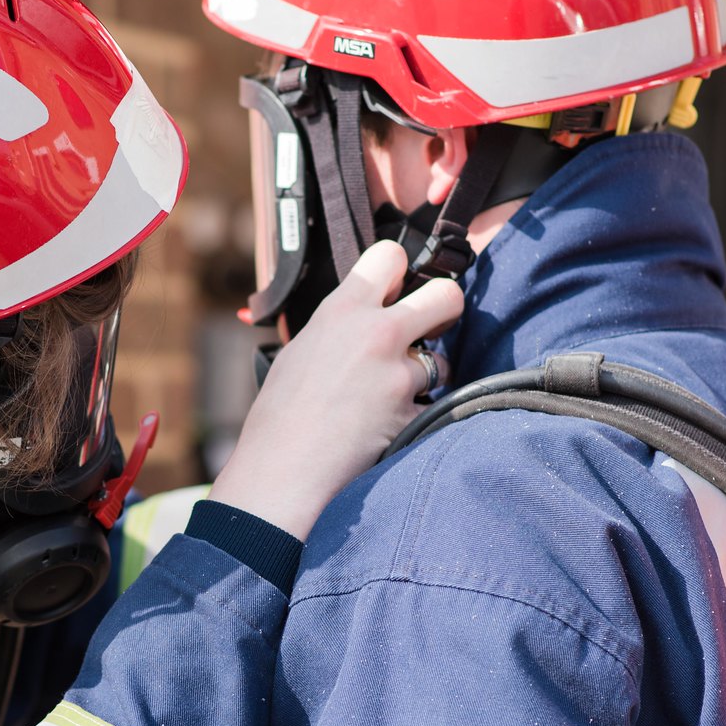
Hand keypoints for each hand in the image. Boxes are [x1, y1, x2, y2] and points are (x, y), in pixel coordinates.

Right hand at [211, 240, 462, 539]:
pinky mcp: (413, 415)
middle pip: (446, 295)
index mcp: (342, 310)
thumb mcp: (299, 350)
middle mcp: (377, 333)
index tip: (398, 286)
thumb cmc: (279, 415)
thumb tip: (361, 317)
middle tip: (432, 326)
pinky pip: (432, 406)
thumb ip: (338, 327)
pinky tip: (389, 426)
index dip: (399, 270)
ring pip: (443, 361)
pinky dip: (418, 416)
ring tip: (393, 395)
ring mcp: (399, 375)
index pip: (391, 255)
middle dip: (444, 309)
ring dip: (427, 375)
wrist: (282, 470)